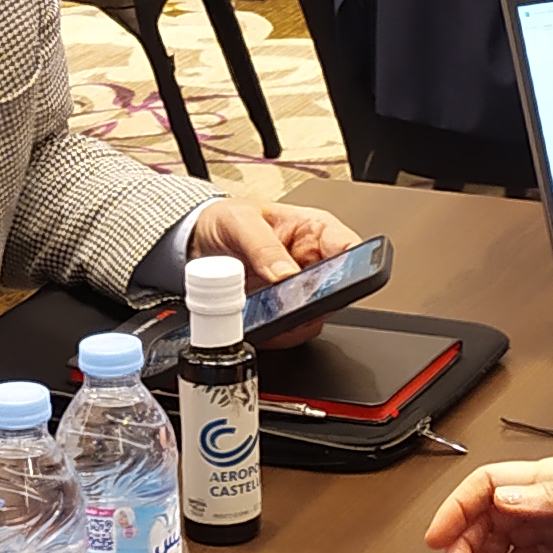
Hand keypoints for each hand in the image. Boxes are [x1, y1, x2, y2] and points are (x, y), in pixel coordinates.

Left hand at [184, 198, 357, 345]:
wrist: (195, 240)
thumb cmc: (223, 219)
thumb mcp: (240, 222)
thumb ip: (262, 245)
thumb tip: (284, 273)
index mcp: (314, 230)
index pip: (351, 248)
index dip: (357, 265)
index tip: (339, 278)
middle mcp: (312, 262)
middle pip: (337, 289)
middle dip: (319, 300)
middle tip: (294, 299)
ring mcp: (298, 289)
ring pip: (315, 316)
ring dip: (295, 321)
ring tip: (269, 312)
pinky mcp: (280, 311)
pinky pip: (291, 331)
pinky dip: (277, 333)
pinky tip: (260, 324)